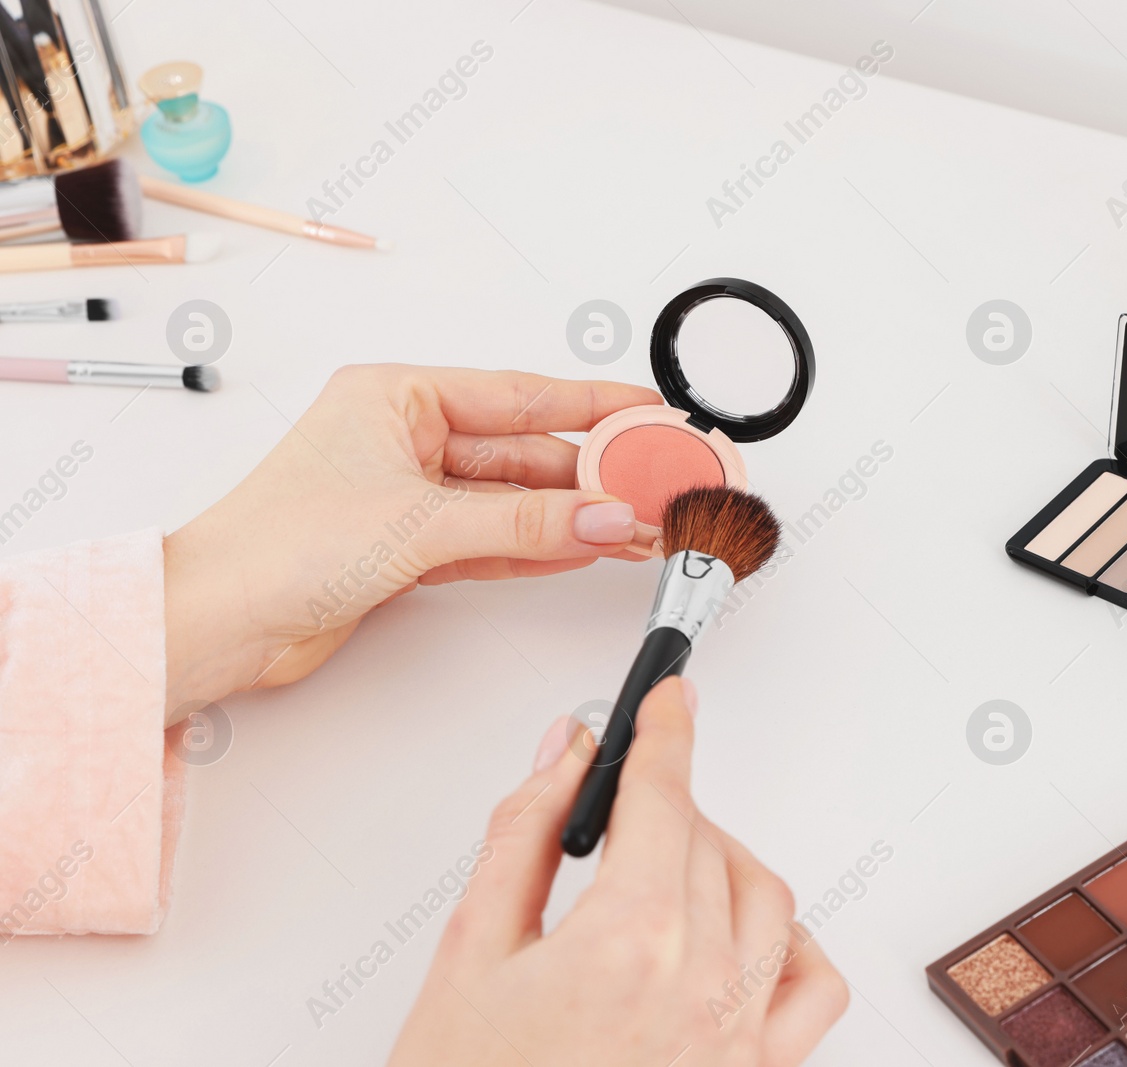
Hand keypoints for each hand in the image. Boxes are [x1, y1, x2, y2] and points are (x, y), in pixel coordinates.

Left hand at [163, 364, 660, 724]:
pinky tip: (586, 545)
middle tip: (653, 484)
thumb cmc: (273, 547)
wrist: (216, 624)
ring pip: (512, 500)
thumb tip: (602, 515)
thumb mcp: (417, 523)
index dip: (590, 405)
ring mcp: (408, 495)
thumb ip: (521, 522)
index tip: (647, 411)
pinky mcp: (408, 547)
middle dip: (590, 474)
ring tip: (635, 524)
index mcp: (395, 397)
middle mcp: (403, 439)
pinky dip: (538, 545)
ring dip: (571, 516)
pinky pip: (493, 537)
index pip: (518, 395)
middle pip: (522, 452)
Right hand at [389, 678, 848, 1065]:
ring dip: (724, 863)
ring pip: (769, 899)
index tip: (670, 700)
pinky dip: (788, 944)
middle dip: (667, 809)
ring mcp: (738, 1039)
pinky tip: (743, 937)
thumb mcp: (470, 955)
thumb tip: (564, 755)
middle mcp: (701, 989)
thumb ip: (524, 837)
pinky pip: (813, 988)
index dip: (665, 735)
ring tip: (667, 870)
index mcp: (628, 945)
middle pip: (711, 842)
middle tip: (619, 810)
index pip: (665, 800)